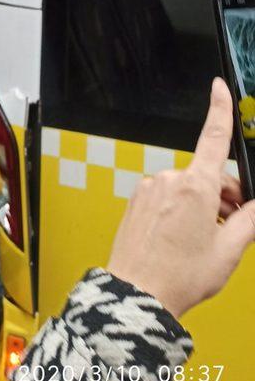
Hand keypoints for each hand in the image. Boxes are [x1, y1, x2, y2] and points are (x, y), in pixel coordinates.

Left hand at [107, 78, 254, 317]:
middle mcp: (170, 180)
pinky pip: (167, 197)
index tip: (219, 86)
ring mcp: (150, 188)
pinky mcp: (137, 199)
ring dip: (202, 206)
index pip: (213, 137)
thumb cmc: (180, 276)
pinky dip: (180, 210)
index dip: (219, 108)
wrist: (137, 294)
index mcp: (196, 186)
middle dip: (224, 196)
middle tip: (230, 228)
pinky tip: (182, 237)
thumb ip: (249, 221)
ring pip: (188, 189)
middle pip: (208, 175)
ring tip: (204, 241)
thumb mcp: (229, 251)